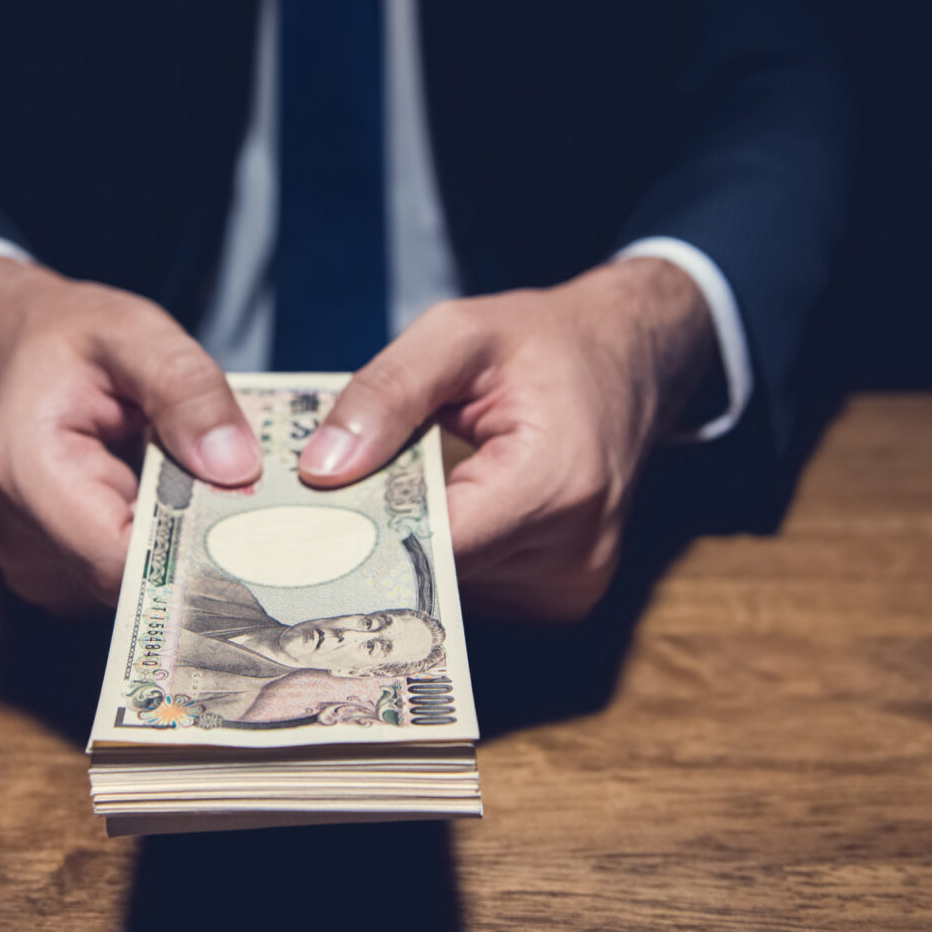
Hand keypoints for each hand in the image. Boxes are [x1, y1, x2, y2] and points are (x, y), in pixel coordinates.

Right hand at [0, 257, 260, 615]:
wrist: (14, 343)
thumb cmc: (70, 337)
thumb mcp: (136, 333)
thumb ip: (187, 390)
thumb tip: (236, 467)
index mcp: (24, 472)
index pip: (116, 560)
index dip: (186, 554)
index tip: (247, 529)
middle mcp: (11, 531)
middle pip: (124, 583)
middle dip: (185, 546)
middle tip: (232, 496)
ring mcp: (21, 557)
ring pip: (123, 589)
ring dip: (165, 546)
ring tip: (180, 482)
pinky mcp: (41, 569)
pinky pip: (110, 580)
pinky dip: (143, 547)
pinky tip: (152, 499)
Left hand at [297, 258, 718, 621]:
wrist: (631, 360)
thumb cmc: (546, 342)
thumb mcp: (459, 333)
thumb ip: (387, 393)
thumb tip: (322, 468)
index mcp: (554, 483)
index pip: (434, 541)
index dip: (362, 536)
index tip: (301, 525)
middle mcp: (574, 551)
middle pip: (437, 573)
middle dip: (379, 540)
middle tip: (324, 506)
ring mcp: (574, 585)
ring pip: (451, 589)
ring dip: (416, 547)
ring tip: (399, 490)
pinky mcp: (565, 598)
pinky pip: (477, 590)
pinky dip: (449, 554)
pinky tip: (441, 509)